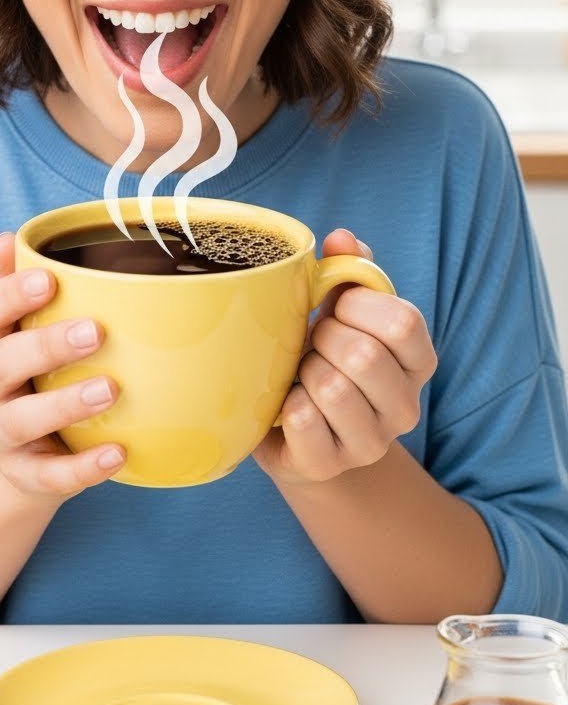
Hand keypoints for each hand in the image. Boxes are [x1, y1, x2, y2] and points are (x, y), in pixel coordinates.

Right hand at [0, 232, 125, 496]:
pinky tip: (118, 454)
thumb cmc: (32, 377)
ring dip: (65, 404)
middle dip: (46, 346)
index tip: (50, 280)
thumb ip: (18, 286)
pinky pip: (49, 475)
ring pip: (20, 421)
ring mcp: (1, 435)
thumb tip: (10, 237)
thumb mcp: (20, 332)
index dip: (11, 295)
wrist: (15, 464)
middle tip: (97, 331)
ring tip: (110, 389)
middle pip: (0, 364)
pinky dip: (83, 468)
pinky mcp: (24, 476)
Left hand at [253, 228, 435, 486]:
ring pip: (333, 389)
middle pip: (364, 355)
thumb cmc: (324, 358)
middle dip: (324, 338)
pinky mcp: (330, 466)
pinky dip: (286, 404)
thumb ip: (348, 271)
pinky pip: (302, 421)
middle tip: (312, 344)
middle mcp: (406, 408)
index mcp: (419, 361)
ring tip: (302, 374)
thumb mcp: (343, 313)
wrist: (298, 433)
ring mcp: (371, 443)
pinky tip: (288, 404)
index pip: (403, 323)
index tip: (335, 308)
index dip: (358, 306)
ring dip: (304, 371)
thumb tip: (342, 238)